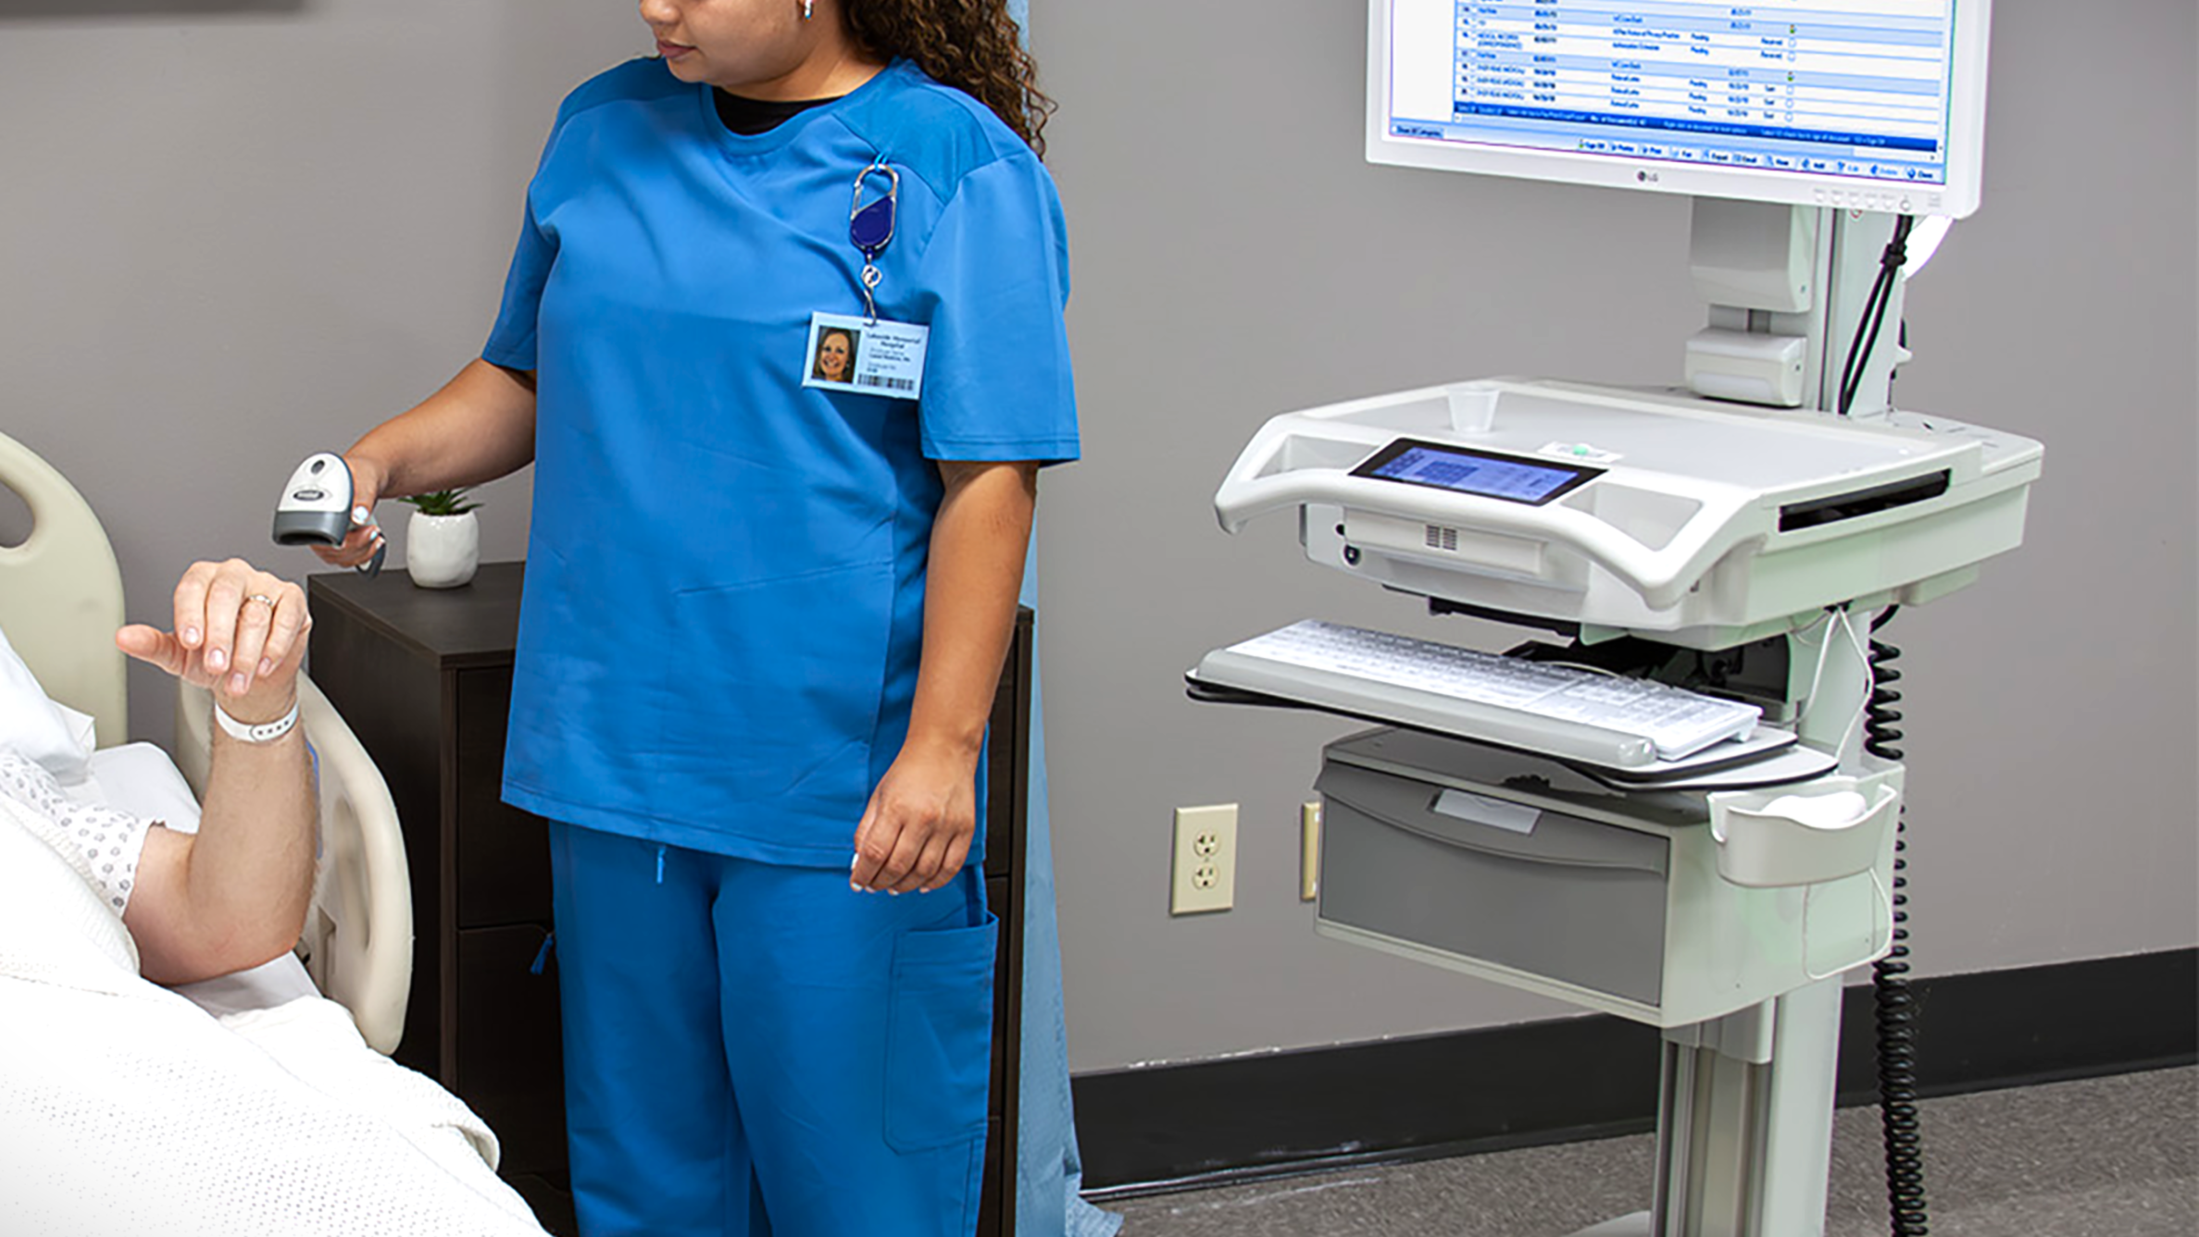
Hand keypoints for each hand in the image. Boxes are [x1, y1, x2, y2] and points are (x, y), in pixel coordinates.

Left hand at [115, 559, 309, 723]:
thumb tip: (124, 638)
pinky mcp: (292, 599)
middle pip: (225, 595)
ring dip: (245, 654)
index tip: (191, 643)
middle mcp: (233, 575)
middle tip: (216, 665)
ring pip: (256, 614)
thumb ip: (153, 644)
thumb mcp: (179, 655)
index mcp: (201, 579)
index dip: (190, 615)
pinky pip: (286, 619)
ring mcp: (265, 584)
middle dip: (220, 636)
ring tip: (237, 680)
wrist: (252, 677)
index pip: (192, 588)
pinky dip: (274, 648)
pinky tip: (262, 666)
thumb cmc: (216, 658)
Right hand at [310, 454, 386, 568]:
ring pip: (339, 558)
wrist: (369, 474)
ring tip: (375, 536)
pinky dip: (364, 554)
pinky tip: (374, 542)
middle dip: (353, 546)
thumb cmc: (360, 472)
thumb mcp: (364, 479)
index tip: (350, 538)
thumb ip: (362, 497)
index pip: (313, 536)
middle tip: (370, 532)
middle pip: (327, 551)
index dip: (332, 541)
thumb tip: (359, 516)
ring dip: (360, 552)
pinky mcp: (342, 539)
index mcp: (313, 504)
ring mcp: (329, 532)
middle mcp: (317, 521)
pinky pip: (348, 557)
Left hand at [850, 744, 978, 894]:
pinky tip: (923, 884)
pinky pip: (951, 867)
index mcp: (896, 808)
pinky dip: (936, 882)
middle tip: (874, 885)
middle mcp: (923, 819)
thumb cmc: (910, 771)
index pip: (875, 853)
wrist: (944, 750)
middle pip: (898, 867)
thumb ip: (866, 830)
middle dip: (881, 883)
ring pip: (924, 872)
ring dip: (905, 886)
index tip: (858, 882)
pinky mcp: (965, 830)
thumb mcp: (878, 797)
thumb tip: (860, 862)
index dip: (863, 874)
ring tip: (895, 886)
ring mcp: (946, 826)